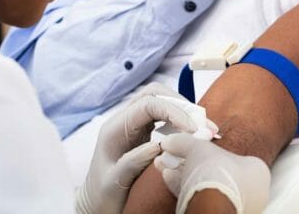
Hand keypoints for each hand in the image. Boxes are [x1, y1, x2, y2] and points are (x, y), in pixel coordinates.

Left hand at [75, 84, 202, 213]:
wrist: (94, 204)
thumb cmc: (102, 196)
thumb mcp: (113, 183)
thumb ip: (132, 163)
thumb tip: (158, 145)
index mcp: (114, 129)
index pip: (147, 105)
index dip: (173, 111)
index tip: (192, 129)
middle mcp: (123, 121)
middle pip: (155, 95)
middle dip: (181, 105)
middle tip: (203, 125)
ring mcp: (133, 125)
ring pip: (160, 102)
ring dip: (183, 111)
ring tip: (204, 129)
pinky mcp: (142, 133)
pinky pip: (163, 117)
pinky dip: (181, 121)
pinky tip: (193, 134)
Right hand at [155, 133, 271, 213]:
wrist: (212, 206)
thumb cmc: (217, 174)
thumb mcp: (198, 148)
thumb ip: (185, 142)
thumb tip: (172, 141)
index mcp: (257, 171)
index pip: (234, 156)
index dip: (211, 150)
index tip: (195, 148)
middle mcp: (253, 192)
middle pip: (219, 173)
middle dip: (195, 164)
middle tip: (179, 158)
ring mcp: (239, 206)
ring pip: (210, 188)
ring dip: (187, 177)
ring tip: (169, 167)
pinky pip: (204, 200)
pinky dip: (187, 190)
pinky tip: (170, 180)